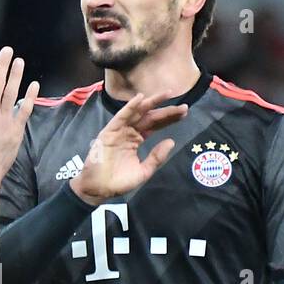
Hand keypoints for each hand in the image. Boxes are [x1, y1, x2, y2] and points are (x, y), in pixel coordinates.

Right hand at [70, 92, 187, 203]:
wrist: (99, 189)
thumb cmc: (119, 182)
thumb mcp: (143, 171)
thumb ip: (156, 157)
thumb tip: (171, 141)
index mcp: (137, 140)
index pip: (155, 125)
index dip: (169, 119)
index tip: (184, 113)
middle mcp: (129, 132)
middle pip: (150, 117)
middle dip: (166, 111)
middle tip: (183, 106)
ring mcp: (119, 131)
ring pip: (137, 113)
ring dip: (151, 103)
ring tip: (166, 94)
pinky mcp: (109, 132)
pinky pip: (120, 117)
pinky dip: (129, 108)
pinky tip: (140, 99)